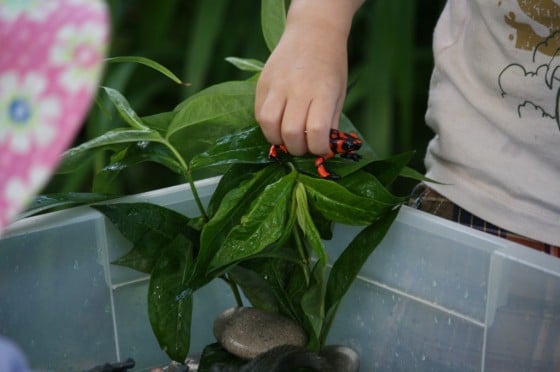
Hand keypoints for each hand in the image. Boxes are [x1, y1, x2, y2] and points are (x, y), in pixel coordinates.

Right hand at [255, 0, 362, 155]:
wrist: (312, 31)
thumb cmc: (330, 65)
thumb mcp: (338, 93)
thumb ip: (330, 121)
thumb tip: (322, 149)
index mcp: (322, 91)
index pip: (316, 131)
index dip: (318, 148)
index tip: (321, 148)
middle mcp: (298, 88)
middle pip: (290, 132)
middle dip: (297, 149)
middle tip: (303, 146)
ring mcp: (277, 85)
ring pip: (268, 125)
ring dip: (277, 140)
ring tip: (286, 138)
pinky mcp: (262, 83)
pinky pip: (259, 114)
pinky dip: (268, 126)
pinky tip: (278, 123)